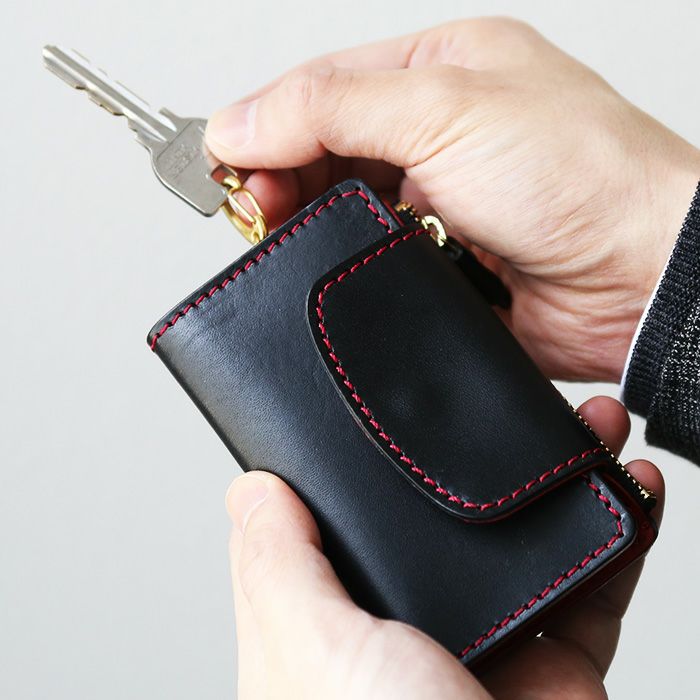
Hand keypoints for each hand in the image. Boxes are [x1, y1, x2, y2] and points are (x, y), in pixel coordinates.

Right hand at [206, 18, 699, 381]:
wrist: (640, 278)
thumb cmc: (582, 177)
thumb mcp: (446, 109)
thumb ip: (332, 109)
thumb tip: (240, 121)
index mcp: (440, 74)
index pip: (325, 86)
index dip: (265, 121)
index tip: (222, 158)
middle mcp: (436, 136)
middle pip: (325, 151)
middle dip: (281, 178)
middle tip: (256, 208)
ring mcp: (435, 204)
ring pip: (341, 212)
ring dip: (311, 224)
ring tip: (291, 236)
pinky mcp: (439, 263)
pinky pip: (369, 262)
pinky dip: (346, 265)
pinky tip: (340, 266)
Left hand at [225, 397, 663, 698]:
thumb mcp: (315, 653)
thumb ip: (280, 570)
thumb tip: (251, 490)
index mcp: (334, 628)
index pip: (333, 527)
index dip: (354, 467)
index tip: (382, 412)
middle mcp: (406, 630)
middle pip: (437, 520)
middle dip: (475, 460)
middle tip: (502, 400)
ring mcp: (483, 643)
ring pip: (520, 539)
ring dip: (558, 478)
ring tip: (584, 424)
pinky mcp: (554, 667)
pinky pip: (592, 585)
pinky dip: (619, 533)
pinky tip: (629, 486)